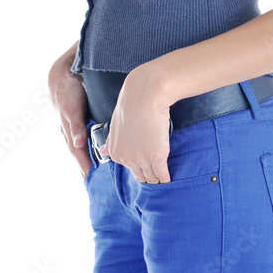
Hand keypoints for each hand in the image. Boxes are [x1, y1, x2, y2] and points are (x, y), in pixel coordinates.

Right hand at [48, 43, 92, 183]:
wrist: (63, 75)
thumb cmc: (67, 91)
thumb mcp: (71, 108)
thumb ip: (75, 125)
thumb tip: (78, 144)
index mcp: (69, 132)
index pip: (79, 155)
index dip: (86, 168)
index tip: (92, 182)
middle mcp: (72, 132)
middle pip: (81, 155)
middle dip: (88, 169)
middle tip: (98, 185)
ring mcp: (75, 127)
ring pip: (84, 148)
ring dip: (90, 160)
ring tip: (99, 174)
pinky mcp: (80, 121)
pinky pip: (86, 138)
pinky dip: (91, 148)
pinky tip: (98, 151)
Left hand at [98, 65, 171, 182]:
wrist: (145, 95)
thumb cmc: (131, 105)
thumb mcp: (115, 124)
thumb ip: (110, 140)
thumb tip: (102, 150)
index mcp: (116, 153)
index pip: (130, 170)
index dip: (140, 168)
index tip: (147, 165)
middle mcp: (126, 159)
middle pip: (141, 176)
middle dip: (148, 176)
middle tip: (157, 173)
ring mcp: (142, 160)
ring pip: (151, 177)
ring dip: (157, 177)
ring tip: (163, 177)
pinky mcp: (157, 157)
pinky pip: (162, 175)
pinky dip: (166, 177)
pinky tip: (170, 177)